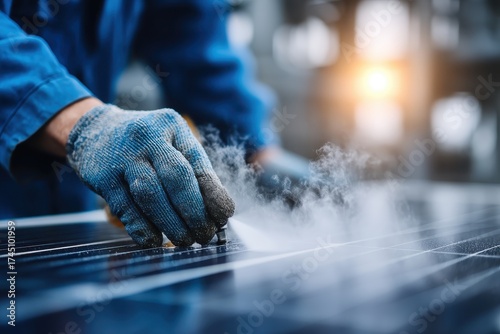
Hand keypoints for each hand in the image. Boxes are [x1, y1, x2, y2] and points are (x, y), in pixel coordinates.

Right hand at [65, 104, 234, 246]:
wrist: (94, 129)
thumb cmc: (144, 143)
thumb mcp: (170, 142)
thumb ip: (191, 171)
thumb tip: (217, 211)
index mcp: (173, 127)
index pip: (198, 164)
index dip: (214, 194)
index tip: (224, 216)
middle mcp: (149, 138)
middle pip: (177, 178)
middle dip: (195, 212)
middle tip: (204, 234)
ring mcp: (124, 156)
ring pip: (151, 193)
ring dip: (171, 223)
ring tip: (184, 240)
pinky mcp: (103, 176)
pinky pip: (126, 207)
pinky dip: (142, 228)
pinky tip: (154, 240)